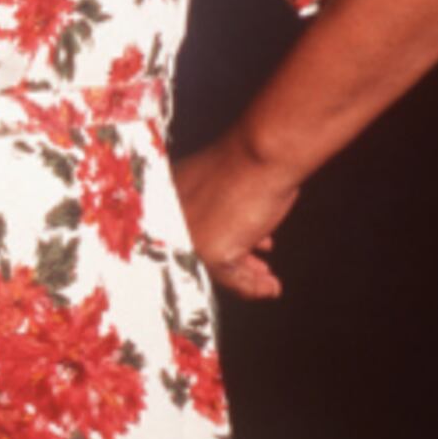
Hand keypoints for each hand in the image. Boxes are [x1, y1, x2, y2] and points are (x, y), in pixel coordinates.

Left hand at [172, 135, 299, 298]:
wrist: (263, 152)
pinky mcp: (206, 249)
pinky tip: (268, 286)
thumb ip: (221, 205)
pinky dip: (251, 286)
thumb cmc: (250, 157)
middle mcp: (170, 217)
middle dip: (234, 262)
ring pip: (215, 267)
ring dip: (245, 276)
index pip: (187, 231)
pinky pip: (230, 276)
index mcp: (168, 194)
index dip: (219, 242)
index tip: (239, 253)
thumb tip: (239, 231)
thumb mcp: (227, 182)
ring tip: (266, 279)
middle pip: (200, 252)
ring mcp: (186, 235)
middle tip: (254, 267)